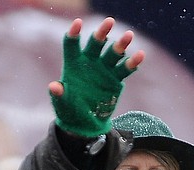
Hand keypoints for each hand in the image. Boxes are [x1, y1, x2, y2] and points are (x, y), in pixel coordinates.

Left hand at [49, 17, 142, 138]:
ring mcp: (104, 69)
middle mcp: (90, 62)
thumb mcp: (62, 103)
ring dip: (121, 44)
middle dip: (102, 32)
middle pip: (96, 43)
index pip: (72, 45)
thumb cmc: (69, 110)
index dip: (74, 34)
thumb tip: (54, 86)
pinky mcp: (115, 79)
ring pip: (113, 53)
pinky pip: (125, 69)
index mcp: (73, 63)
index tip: (78, 23)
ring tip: (129, 35)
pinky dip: (132, 63)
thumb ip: (59, 94)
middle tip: (109, 21)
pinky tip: (140, 55)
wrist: (84, 124)